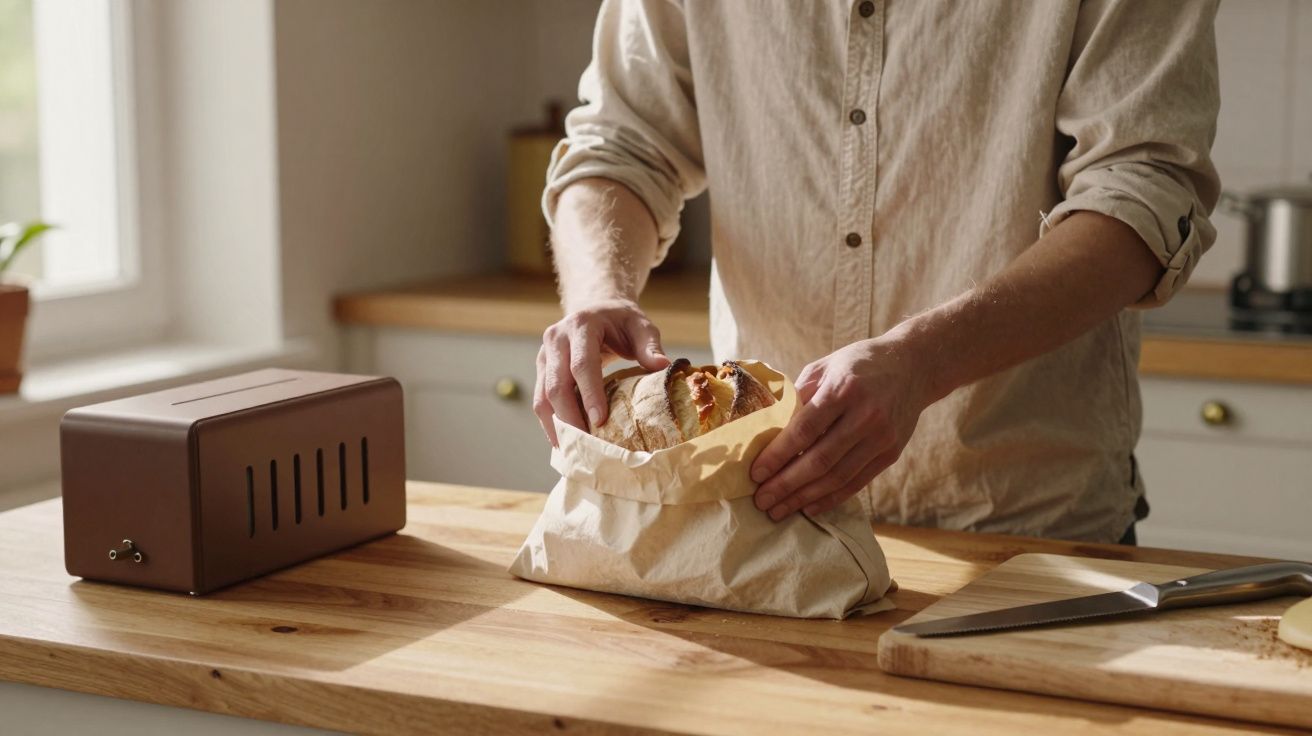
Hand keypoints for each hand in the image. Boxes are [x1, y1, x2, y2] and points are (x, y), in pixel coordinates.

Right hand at [534, 299, 669, 446]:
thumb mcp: (640, 326)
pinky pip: (540, 400)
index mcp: (581, 325)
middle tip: (587, 444)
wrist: (596, 307)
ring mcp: (544, 355)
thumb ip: (650, 345)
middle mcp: (556, 339)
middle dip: (570, 417)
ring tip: (574, 450)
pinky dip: (551, 422)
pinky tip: (565, 441)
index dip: (589, 394)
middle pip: (556, 384)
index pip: (581, 364)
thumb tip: (662, 366)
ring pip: (542, 396)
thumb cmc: (621, 320)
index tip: (600, 420)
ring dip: (556, 425)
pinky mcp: (541, 369)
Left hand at [750, 334, 937, 519]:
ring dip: (804, 498)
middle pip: (820, 460)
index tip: (755, 474)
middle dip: (786, 485)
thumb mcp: (825, 368)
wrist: (914, 366)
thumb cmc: (859, 364)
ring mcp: (882, 437)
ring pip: (837, 477)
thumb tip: (768, 432)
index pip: (804, 430)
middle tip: (761, 501)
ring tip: (778, 510)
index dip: (778, 455)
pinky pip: (857, 482)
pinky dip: (831, 498)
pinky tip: (808, 507)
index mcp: (843, 389)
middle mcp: (865, 415)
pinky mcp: (891, 453)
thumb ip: (799, 397)